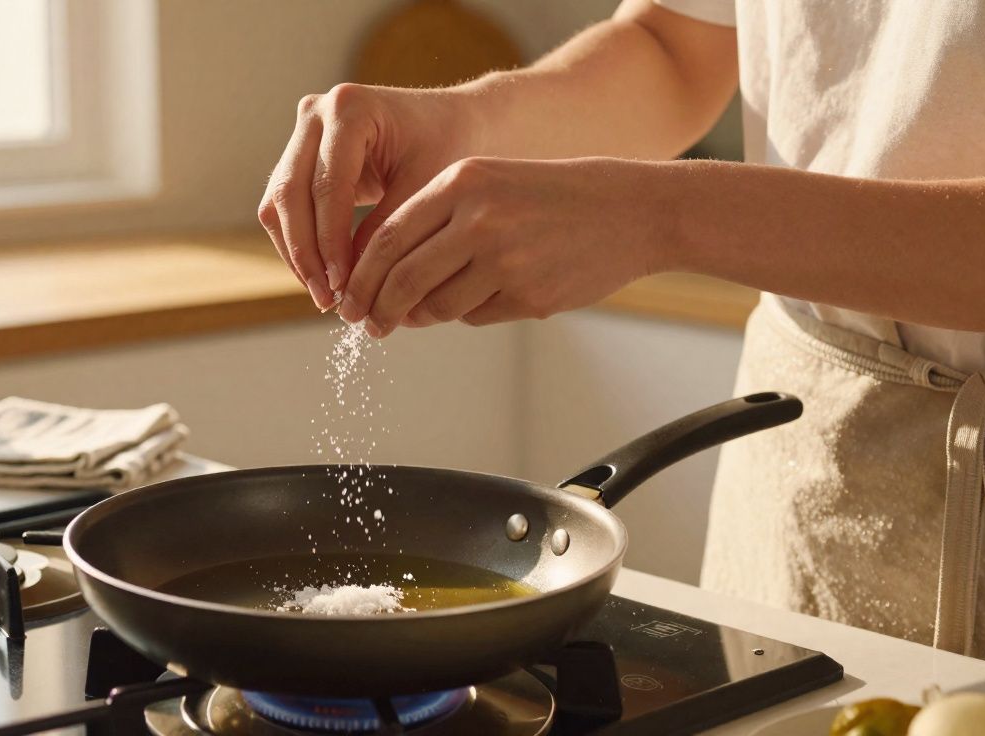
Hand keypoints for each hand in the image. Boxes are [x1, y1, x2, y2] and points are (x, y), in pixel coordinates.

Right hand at [257, 84, 481, 309]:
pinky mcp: (299, 158)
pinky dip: (299, 244)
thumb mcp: (426, 186)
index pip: (328, 186)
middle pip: (290, 193)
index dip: (330, 241)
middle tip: (327, 299)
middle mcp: (316, 113)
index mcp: (350, 108)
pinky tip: (321, 277)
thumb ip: (387, 228)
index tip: (342, 284)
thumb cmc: (448, 146)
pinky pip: (283, 208)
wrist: (453, 121)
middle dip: (305, 253)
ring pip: (277, 204)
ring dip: (296, 254)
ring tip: (324, 296)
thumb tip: (350, 281)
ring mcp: (302, 134)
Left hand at [337, 156, 664, 336]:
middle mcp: (479, 218)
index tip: (350, 297)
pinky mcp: (528, 295)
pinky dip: (468, 314)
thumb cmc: (554, 197)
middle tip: (368, 322)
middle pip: (402, 278)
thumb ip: (437, 221)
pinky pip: (475, 317)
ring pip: (436, 305)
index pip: (388, 237)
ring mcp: (505, 260)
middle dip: (378, 308)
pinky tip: (484, 296)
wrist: (633, 210)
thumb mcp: (491, 183)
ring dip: (420, 316)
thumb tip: (384, 281)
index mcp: (463, 181)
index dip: (361, 275)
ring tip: (417, 314)